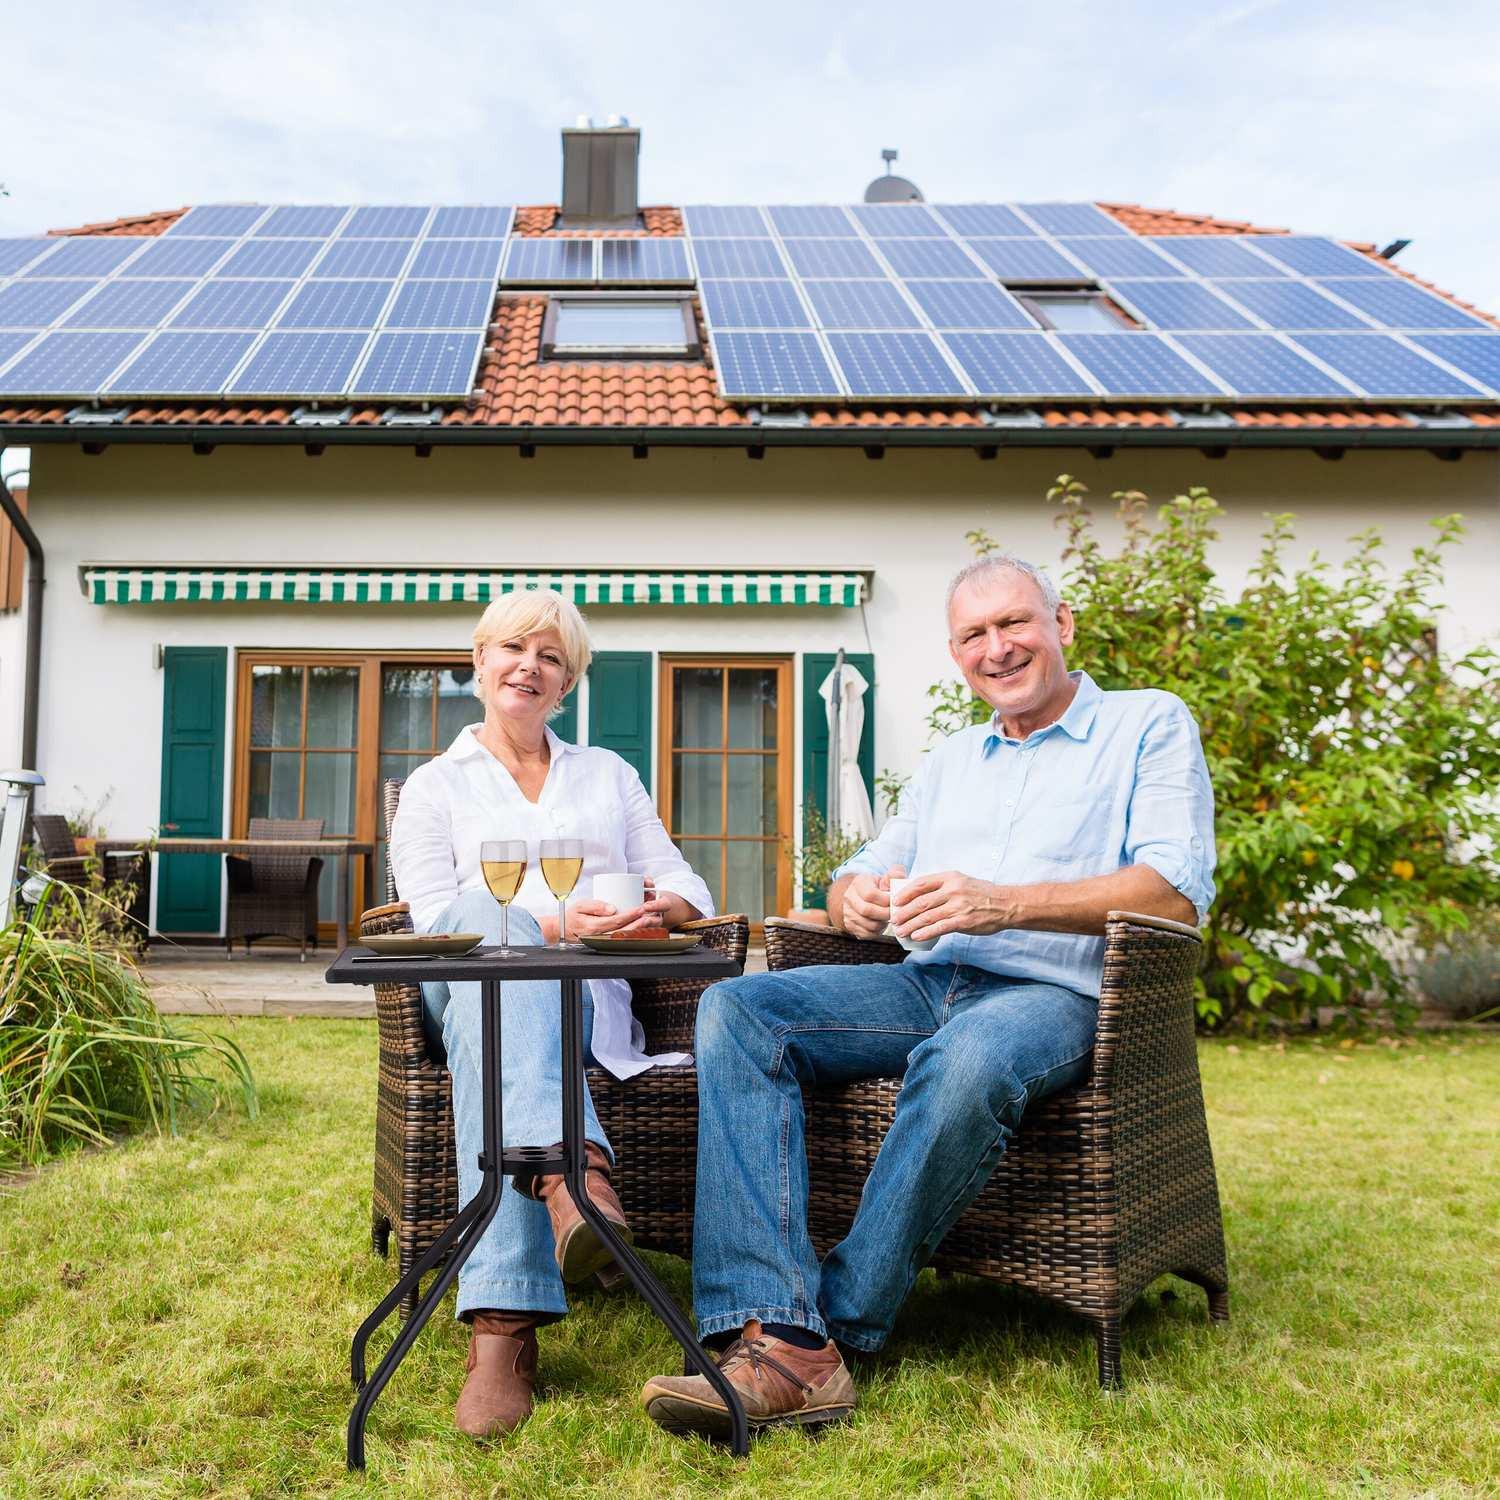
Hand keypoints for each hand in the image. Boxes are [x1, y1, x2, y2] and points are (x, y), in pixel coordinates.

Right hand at [566, 898, 666, 938]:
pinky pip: (623, 940)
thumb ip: (596, 906)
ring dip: (640, 930)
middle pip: (625, 931)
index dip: (631, 914)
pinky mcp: (606, 942)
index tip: (641, 907)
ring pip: (626, 937)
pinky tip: (644, 928)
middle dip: (640, 923)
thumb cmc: (571, 916)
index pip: (617, 921)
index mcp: (594, 927)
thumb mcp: (581, 906)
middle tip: (651, 914)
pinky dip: (635, 935)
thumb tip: (613, 908)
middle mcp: (600, 937)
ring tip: (651, 920)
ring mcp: (603, 941)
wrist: (562, 931)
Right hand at [841, 866, 904, 938]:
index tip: (896, 902)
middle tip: (895, 913)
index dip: (886, 900)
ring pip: (867, 924)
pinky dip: (877, 932)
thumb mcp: (887, 877)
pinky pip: (865, 934)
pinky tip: (882, 924)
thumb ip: (895, 875)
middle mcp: (849, 897)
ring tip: (889, 918)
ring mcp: (847, 912)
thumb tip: (899, 877)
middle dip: (885, 914)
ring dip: (882, 924)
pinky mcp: (850, 925)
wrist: (864, 897)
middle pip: (867, 910)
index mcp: (858, 883)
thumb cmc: (880, 887)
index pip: (870, 894)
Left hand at [891, 871, 1010, 942]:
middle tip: (894, 920)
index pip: (921, 883)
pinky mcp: (963, 921)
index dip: (905, 893)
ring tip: (900, 931)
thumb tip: (920, 895)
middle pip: (921, 901)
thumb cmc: (981, 894)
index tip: (895, 901)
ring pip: (928, 916)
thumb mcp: (962, 881)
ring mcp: (958, 906)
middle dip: (904, 912)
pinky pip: (940, 927)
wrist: (1005, 905)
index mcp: (950, 878)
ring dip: (911, 925)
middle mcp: (953, 890)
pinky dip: (925, 932)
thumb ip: (943, 886)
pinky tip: (916, 936)